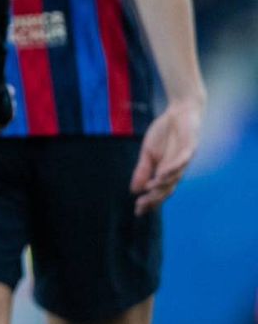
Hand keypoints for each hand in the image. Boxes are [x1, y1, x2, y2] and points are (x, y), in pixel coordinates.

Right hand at [129, 99, 202, 214]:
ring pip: (175, 177)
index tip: (137, 211)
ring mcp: (184, 160)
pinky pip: (182, 161)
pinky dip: (172, 169)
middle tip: (141, 205)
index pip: (159, 192)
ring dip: (162, 184)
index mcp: (167, 172)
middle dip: (154, 198)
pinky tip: (161, 174)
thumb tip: (134, 190)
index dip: (149, 202)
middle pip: (167, 189)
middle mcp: (177, 170)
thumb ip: (143, 170)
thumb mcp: (148, 153)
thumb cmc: (164, 133)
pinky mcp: (190, 148)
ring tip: (149, 189)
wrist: (180, 112)